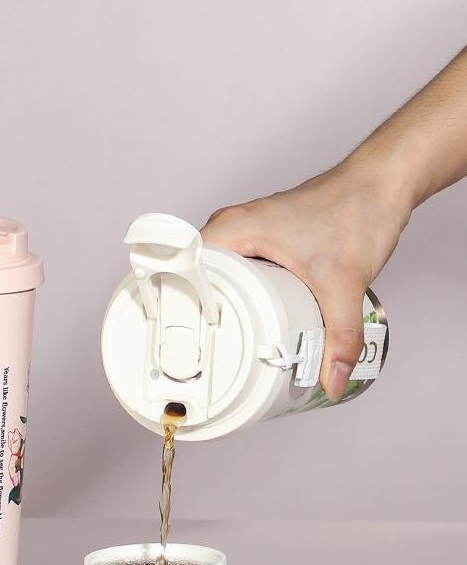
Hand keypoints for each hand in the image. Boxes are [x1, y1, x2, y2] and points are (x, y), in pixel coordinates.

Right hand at [200, 166, 406, 398]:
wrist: (382, 185)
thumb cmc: (357, 208)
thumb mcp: (344, 285)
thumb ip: (340, 337)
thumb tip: (334, 380)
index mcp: (234, 229)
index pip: (187, 274)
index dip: (184, 312)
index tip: (192, 344)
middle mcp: (235, 228)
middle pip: (203, 284)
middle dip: (210, 321)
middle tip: (219, 356)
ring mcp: (250, 235)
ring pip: (225, 282)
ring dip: (232, 312)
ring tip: (238, 347)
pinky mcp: (267, 242)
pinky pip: (245, 277)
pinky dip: (251, 301)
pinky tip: (262, 325)